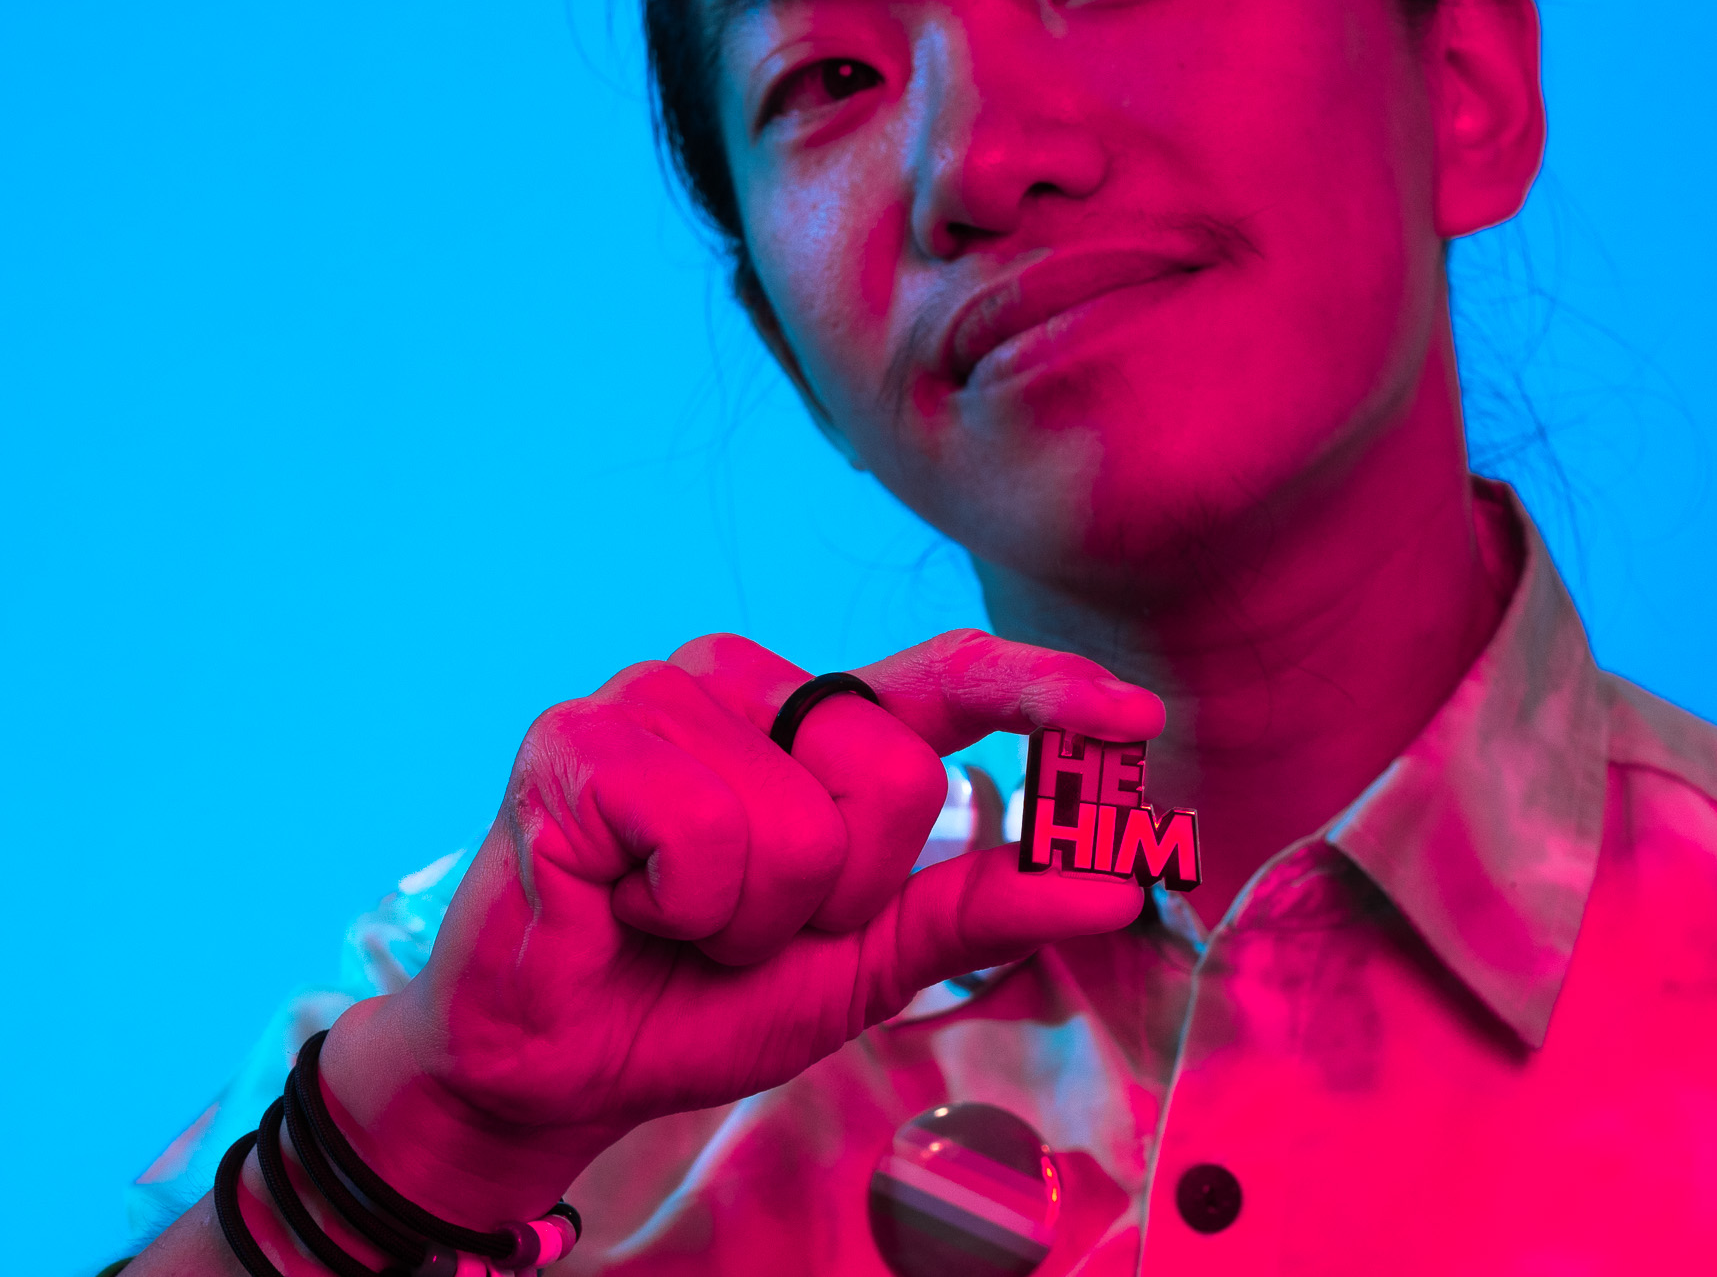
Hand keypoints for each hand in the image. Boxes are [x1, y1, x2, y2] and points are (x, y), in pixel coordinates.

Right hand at [319, 628, 1163, 1224]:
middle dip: (842, 892)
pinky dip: (684, 905)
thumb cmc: (702, 996)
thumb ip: (974, 911)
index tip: (1136, 716)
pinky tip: (624, 903)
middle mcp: (742, 683)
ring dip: (753, 917)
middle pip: (894, 770)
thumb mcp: (862, 963)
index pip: (946, 676)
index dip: (1042, 689)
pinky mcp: (579, 740)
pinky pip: (705, 830)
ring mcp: (656, 697)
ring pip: (799, 816)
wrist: (553, 1067)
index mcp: (814, 724)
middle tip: (749, 924)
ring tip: (678, 917)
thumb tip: (1110, 884)